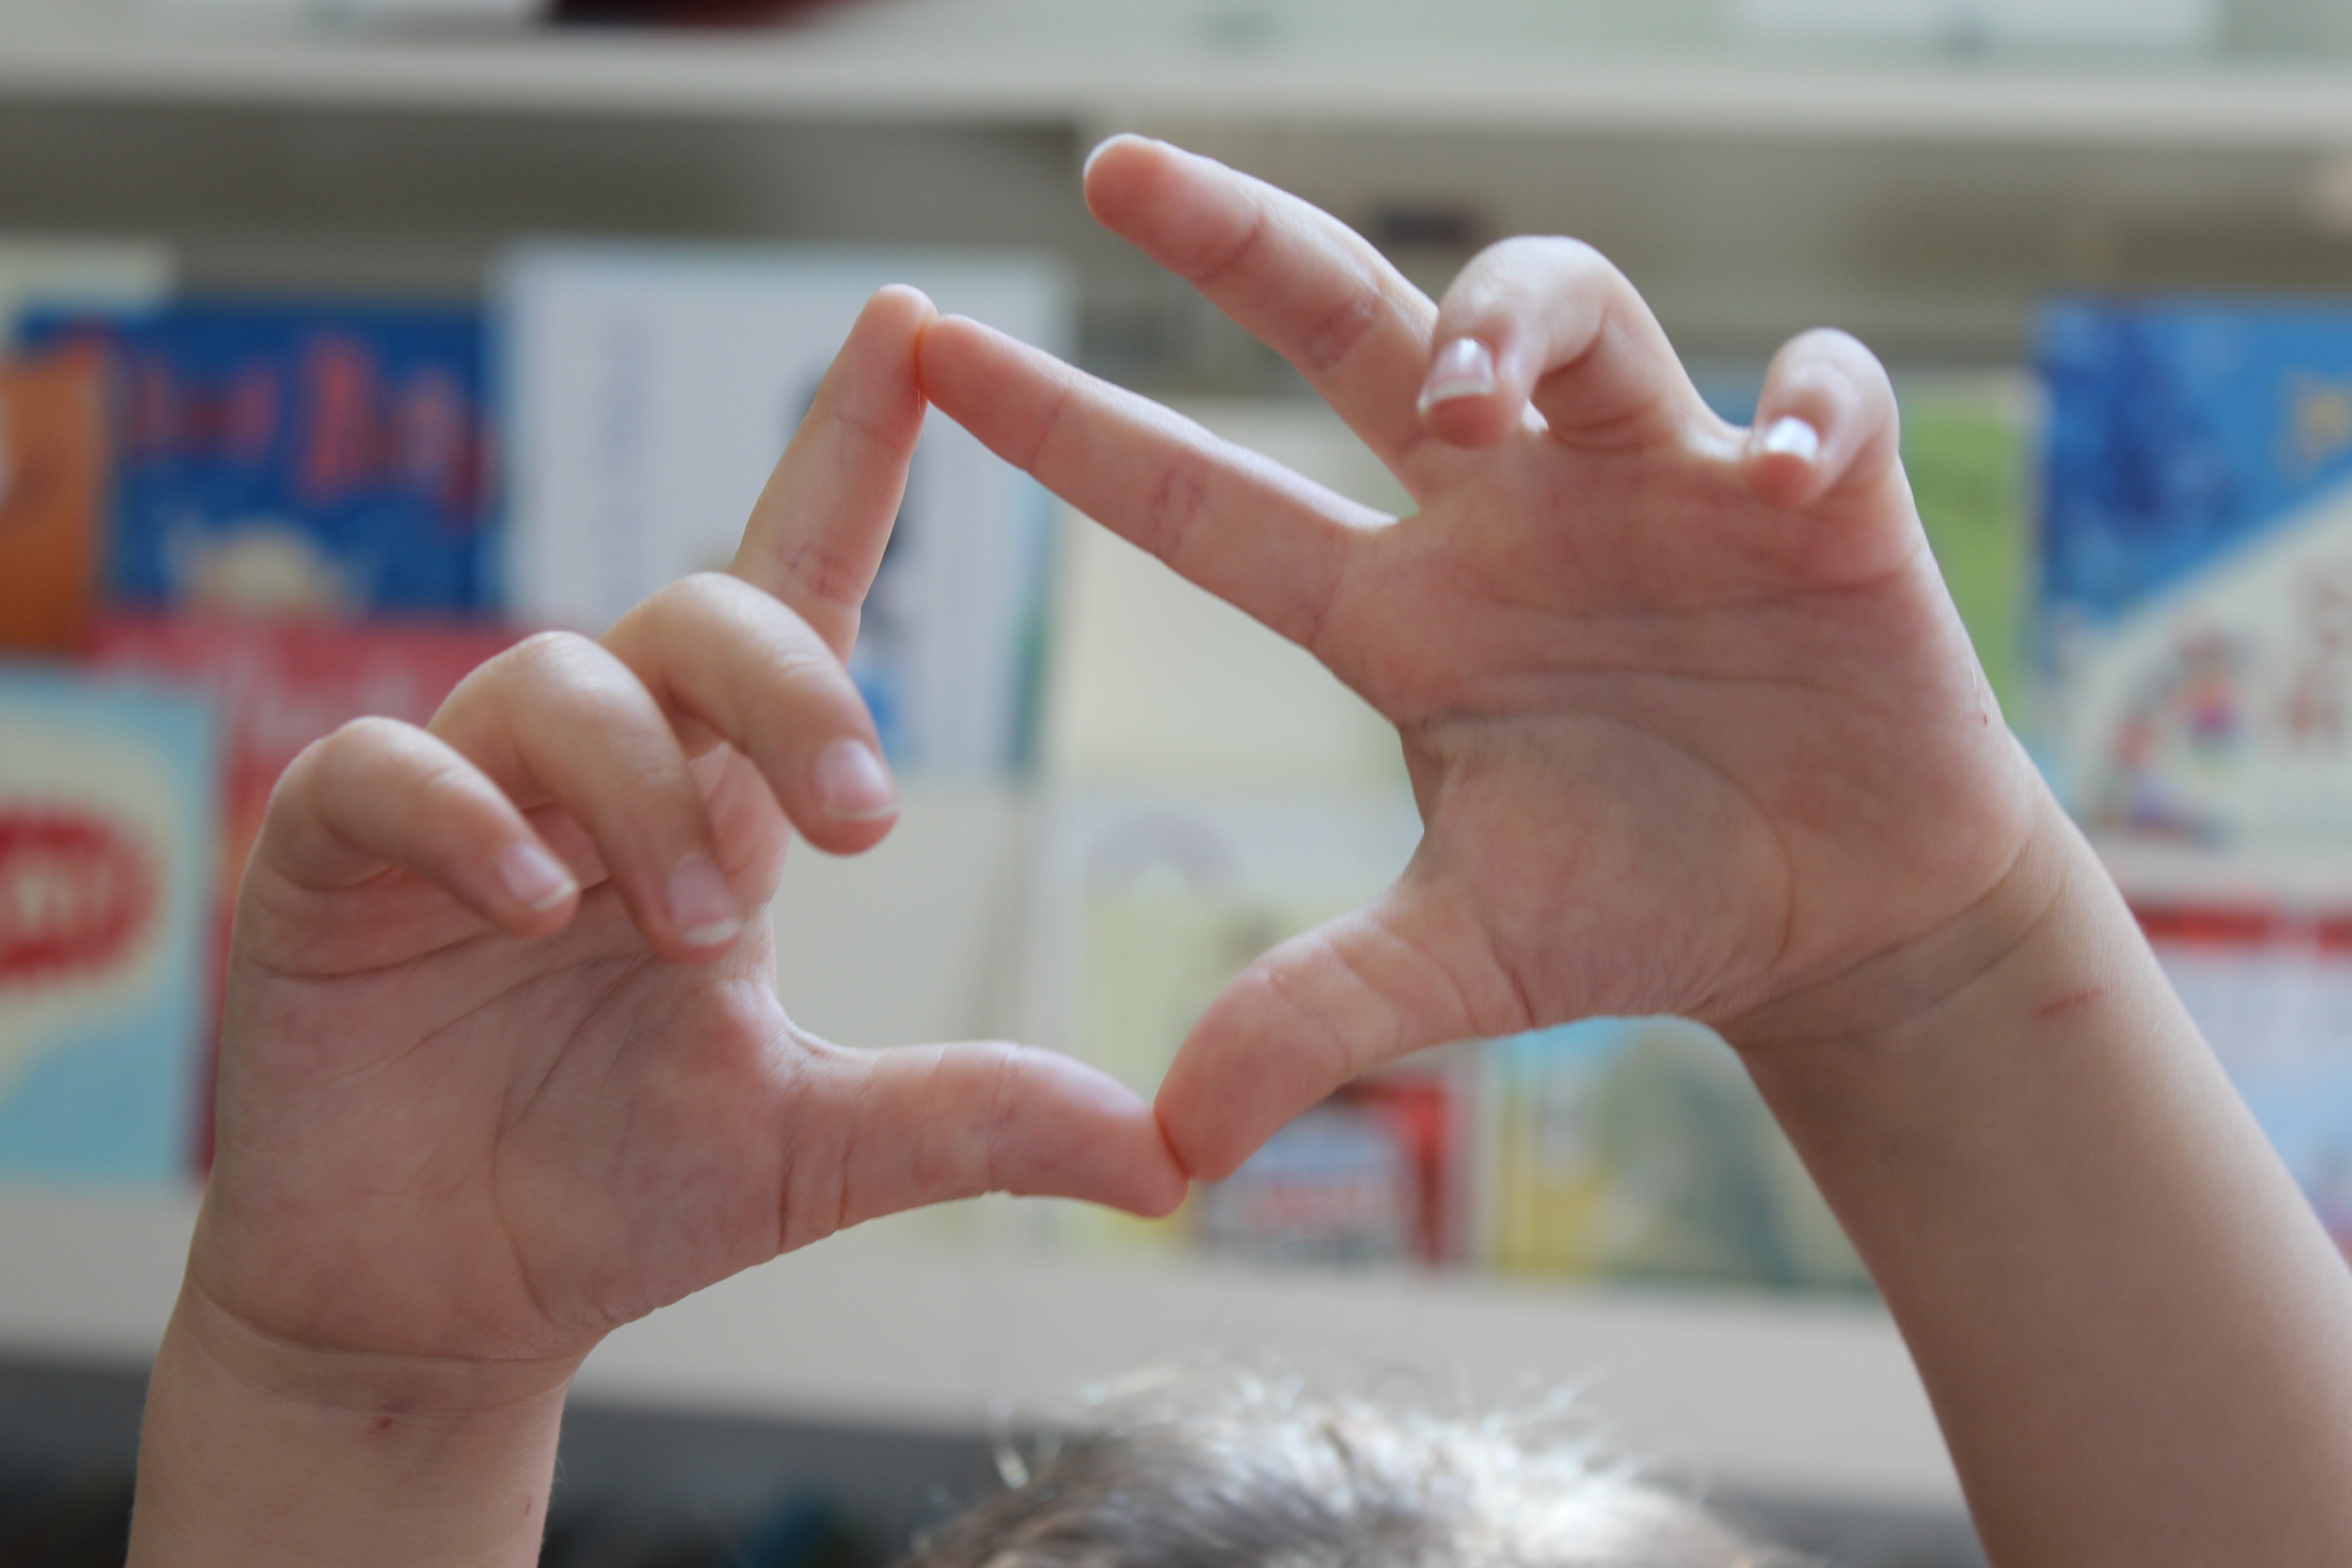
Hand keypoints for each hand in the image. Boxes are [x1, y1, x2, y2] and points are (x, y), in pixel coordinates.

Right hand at [189, 286, 1184, 1379]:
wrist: (434, 1309)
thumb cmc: (618, 1195)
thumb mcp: (819, 1150)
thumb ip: (974, 1122)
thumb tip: (1167, 1164)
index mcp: (720, 799)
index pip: (791, 587)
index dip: (849, 452)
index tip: (914, 324)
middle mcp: (598, 769)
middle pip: (698, 615)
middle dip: (788, 692)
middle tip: (857, 821)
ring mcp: (459, 800)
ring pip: (555, 676)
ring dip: (642, 788)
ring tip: (689, 927)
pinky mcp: (329, 857)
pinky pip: (379, 763)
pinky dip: (460, 816)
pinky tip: (532, 904)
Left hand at [918, 137, 2055, 1178]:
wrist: (1836, 914)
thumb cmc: (1641, 907)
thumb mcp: (1464, 964)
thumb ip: (1319, 1017)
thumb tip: (1165, 1148)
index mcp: (1401, 614)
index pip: (1207, 505)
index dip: (1071, 432)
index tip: (936, 352)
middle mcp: (1505, 516)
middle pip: (1355, 327)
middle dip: (1237, 240)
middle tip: (1112, 167)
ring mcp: (1655, 482)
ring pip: (1573, 311)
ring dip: (1513, 319)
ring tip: (1471, 394)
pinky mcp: (1818, 490)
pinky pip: (1814, 392)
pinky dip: (1805, 405)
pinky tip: (1782, 470)